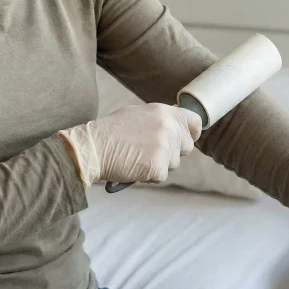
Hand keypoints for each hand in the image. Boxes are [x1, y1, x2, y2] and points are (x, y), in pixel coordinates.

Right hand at [58, 103, 201, 188]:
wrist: (93, 147)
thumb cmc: (110, 131)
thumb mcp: (137, 114)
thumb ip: (159, 119)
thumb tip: (174, 124)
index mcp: (164, 112)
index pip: (194, 122)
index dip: (191, 133)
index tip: (185, 139)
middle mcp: (169, 127)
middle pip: (186, 147)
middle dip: (173, 153)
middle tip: (151, 153)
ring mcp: (165, 147)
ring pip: (174, 163)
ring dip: (159, 165)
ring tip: (137, 158)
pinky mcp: (159, 166)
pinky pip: (161, 176)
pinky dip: (149, 176)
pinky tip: (134, 167)